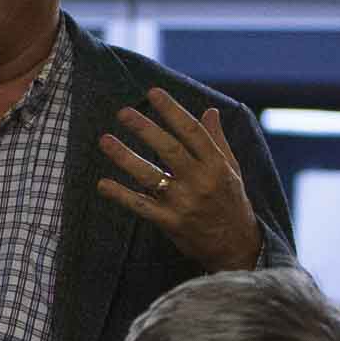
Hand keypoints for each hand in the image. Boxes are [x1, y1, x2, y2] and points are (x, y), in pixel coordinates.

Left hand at [97, 90, 261, 272]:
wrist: (237, 247)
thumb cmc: (232, 203)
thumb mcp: (231, 170)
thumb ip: (217, 140)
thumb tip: (210, 110)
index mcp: (216, 164)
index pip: (192, 131)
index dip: (172, 110)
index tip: (153, 93)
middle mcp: (201, 181)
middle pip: (169, 149)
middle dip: (145, 129)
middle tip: (123, 112)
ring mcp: (185, 203)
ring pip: (151, 176)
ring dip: (125, 157)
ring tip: (105, 140)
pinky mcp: (171, 223)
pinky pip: (141, 206)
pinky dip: (121, 195)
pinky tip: (102, 184)